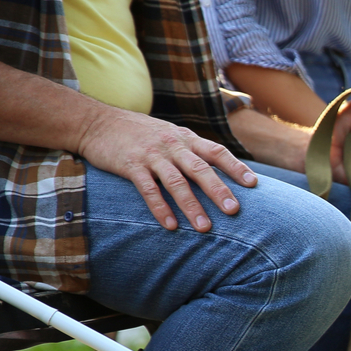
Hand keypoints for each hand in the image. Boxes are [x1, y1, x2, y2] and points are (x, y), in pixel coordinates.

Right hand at [75, 108, 256, 231]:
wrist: (97, 122)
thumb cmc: (141, 134)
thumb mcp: (171, 135)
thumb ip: (193, 152)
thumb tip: (222, 173)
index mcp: (186, 139)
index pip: (217, 152)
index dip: (236, 167)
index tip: (253, 184)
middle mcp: (172, 146)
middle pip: (200, 169)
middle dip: (218, 190)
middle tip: (234, 211)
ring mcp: (151, 155)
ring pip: (176, 182)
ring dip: (192, 206)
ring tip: (205, 228)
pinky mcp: (130, 165)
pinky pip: (148, 190)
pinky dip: (160, 208)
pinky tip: (171, 226)